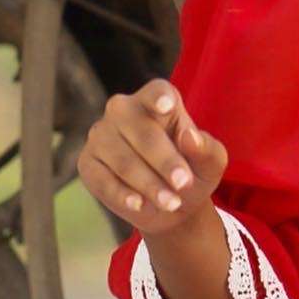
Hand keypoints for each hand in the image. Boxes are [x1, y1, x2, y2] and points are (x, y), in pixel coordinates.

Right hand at [77, 78, 226, 234]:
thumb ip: (206, 148)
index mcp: (157, 100)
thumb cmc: (192, 172)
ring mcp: (101, 135)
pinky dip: (123, 195)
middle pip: (142, 131)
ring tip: (172, 202)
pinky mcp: (88, 163)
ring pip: (123, 159)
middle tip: (184, 184)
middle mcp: (123, 110)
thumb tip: (189, 137)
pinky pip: (102, 179)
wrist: (170, 205)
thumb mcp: (210, 163)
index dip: (160, 98)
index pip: (157, 92)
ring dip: (149, 184)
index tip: (166, 106)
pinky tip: (140, 205)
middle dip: (165, 161)